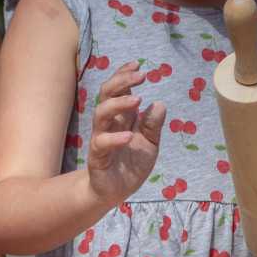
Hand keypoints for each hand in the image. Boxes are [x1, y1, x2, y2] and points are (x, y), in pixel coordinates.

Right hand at [86, 62, 165, 205]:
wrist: (115, 191)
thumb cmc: (131, 164)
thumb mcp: (150, 143)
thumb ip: (153, 125)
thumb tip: (159, 104)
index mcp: (121, 118)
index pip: (117, 90)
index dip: (124, 75)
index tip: (138, 64)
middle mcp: (109, 125)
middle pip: (106, 95)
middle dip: (121, 82)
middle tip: (141, 74)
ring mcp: (101, 139)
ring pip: (101, 114)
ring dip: (118, 104)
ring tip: (138, 98)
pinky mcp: (97, 157)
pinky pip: (101, 144)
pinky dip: (114, 138)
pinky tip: (129, 136)